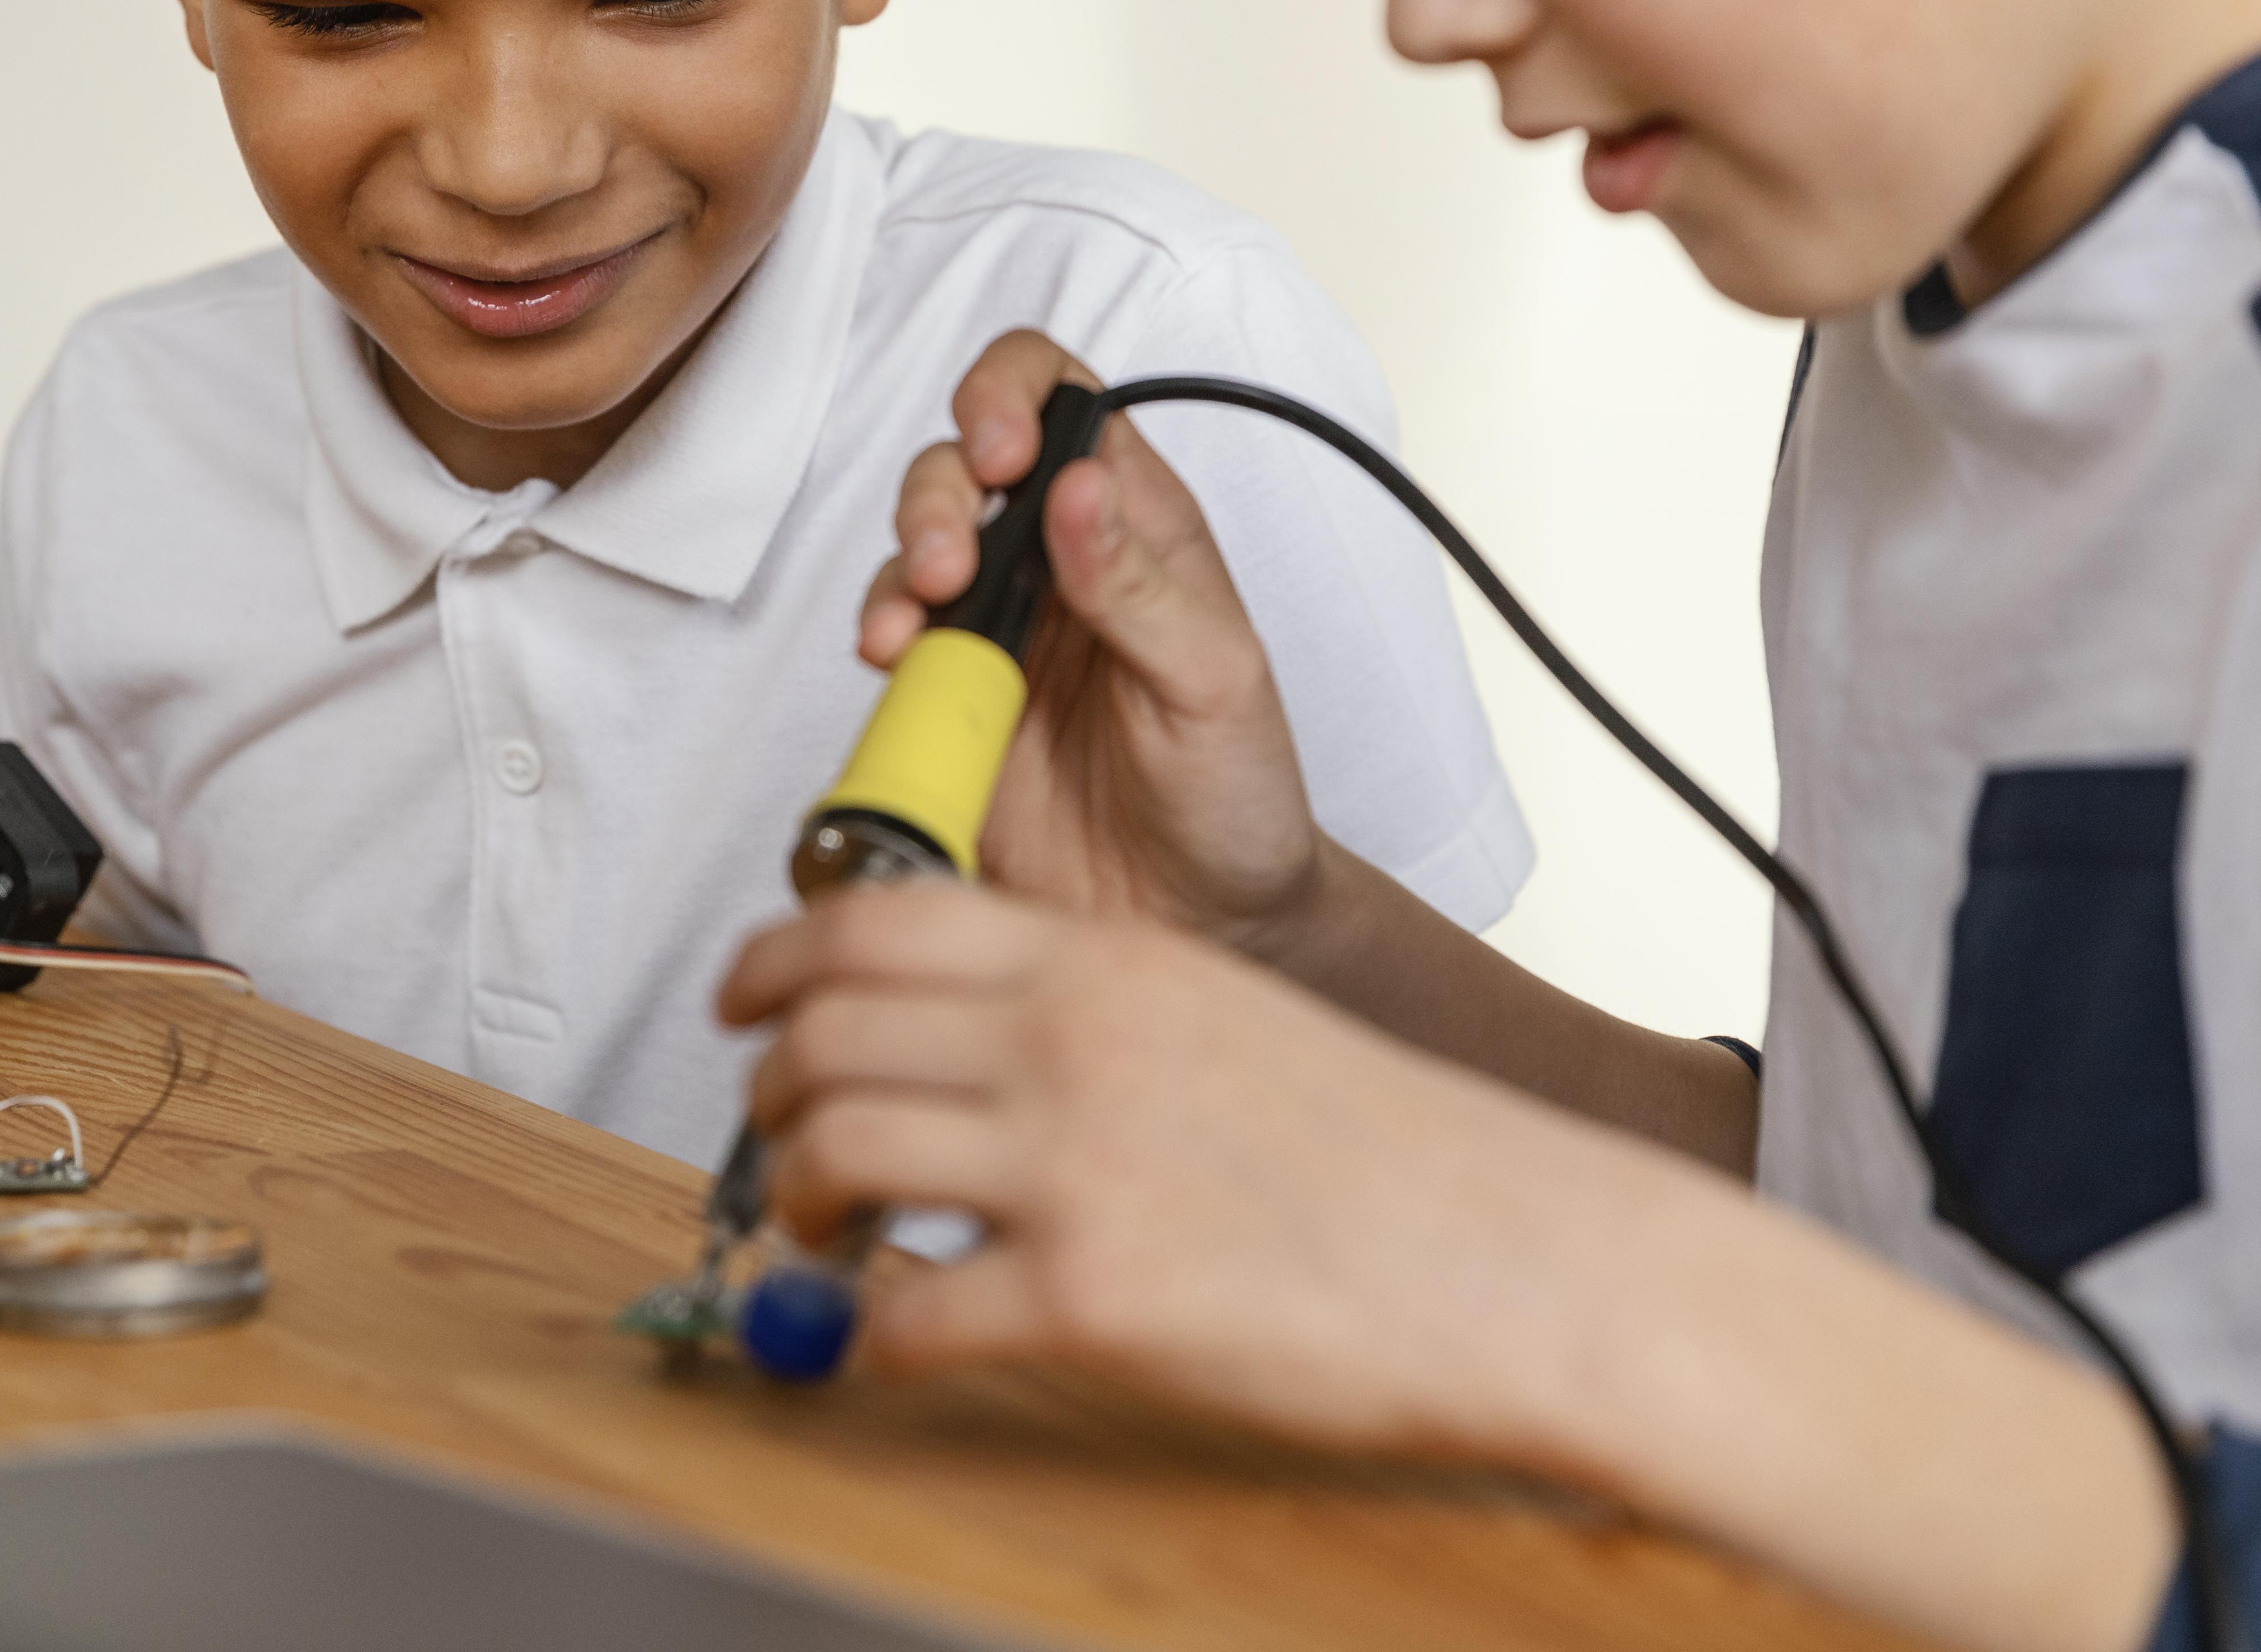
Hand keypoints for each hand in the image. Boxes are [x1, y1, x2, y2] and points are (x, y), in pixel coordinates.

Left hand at [718, 884, 2184, 1651]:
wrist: (1519, 1256)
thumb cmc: (1388, 1153)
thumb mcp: (1219, 1021)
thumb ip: (1088, 1012)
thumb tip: (967, 1041)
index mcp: (1105, 963)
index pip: (873, 919)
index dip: (772, 959)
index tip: (741, 1000)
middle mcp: (1072, 1043)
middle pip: (826, 1032)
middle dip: (767, 1089)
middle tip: (774, 1136)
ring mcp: (1077, 1170)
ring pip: (835, 1154)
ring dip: (794, 1200)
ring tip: (818, 1235)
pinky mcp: (1094, 1300)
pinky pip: (906, 1315)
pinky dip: (867, 1337)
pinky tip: (888, 1341)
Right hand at [870, 330, 1334, 954]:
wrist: (1206, 928)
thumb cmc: (1239, 796)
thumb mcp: (1216, 682)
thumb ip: (1143, 586)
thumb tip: (1080, 485)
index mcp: (1138, 527)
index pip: (1062, 399)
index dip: (1012, 394)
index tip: (1001, 452)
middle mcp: (1057, 563)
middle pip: (963, 463)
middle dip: (939, 493)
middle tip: (952, 562)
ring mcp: (996, 631)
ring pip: (915, 545)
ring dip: (903, 562)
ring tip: (915, 621)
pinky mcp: (950, 703)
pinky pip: (895, 644)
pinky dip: (881, 637)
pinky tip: (895, 663)